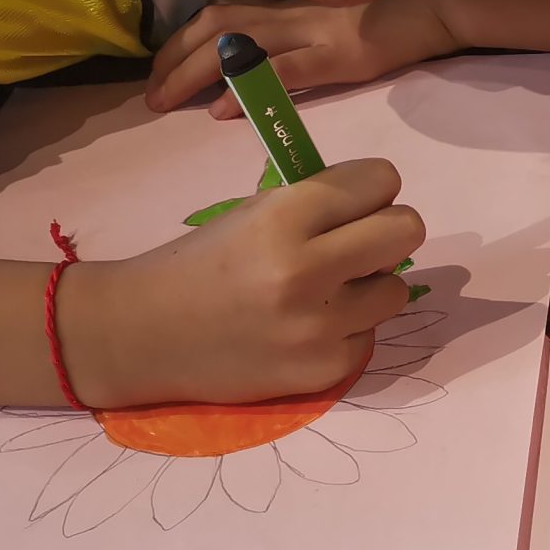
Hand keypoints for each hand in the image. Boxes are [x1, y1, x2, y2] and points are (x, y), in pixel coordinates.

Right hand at [57, 160, 424, 405]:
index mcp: (284, 217)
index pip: (380, 180)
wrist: (142, 335)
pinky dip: (347, 328)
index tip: (354, 201)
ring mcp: (320, 327)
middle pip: (407, 230)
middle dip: (387, 229)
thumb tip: (384, 203)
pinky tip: (306, 328)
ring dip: (370, 284)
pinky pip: (370, 334)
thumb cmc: (200, 263)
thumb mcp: (253, 213)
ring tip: (325, 290)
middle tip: (357, 242)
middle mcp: (307, 271)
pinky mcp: (326, 369)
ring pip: (397, 288)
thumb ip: (319, 204)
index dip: (370, 188)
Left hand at [144, 0, 457, 116]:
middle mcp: (292, 10)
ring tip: (167, 102)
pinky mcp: (341, 53)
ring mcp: (315, 30)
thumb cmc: (400, 11)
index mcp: (290, 2)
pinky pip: (284, 70)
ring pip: (236, 45)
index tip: (159, 68)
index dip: (182, 39)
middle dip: (173, 59)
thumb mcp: (338, 19)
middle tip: (149, 95)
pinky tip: (223, 109)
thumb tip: (263, 71)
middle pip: (214, 26)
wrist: (445, 0)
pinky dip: (246, 88)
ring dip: (192, 73)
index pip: (220, 13)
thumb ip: (303, 37)